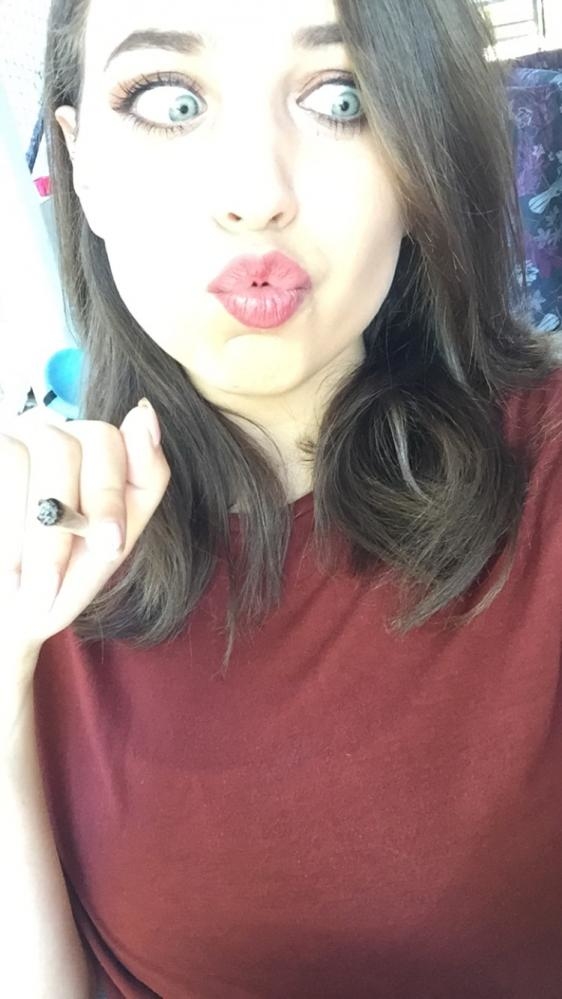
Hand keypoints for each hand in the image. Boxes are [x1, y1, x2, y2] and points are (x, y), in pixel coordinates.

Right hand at [0, 401, 170, 681]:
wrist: (8, 611)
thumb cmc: (62, 578)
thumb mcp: (113, 537)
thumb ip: (144, 478)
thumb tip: (145, 412)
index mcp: (84, 443)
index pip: (104, 440)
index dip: (108, 496)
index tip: (109, 547)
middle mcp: (41, 429)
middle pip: (60, 450)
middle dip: (60, 528)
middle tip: (52, 586)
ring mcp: (5, 437)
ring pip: (16, 461)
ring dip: (24, 535)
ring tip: (21, 588)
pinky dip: (3, 533)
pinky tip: (4, 569)